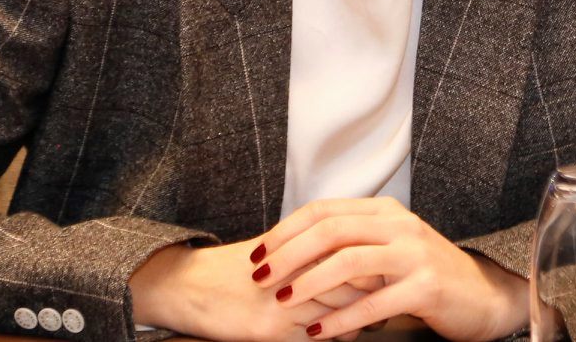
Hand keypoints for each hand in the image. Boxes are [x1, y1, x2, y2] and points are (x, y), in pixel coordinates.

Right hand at [128, 235, 375, 341]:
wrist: (189, 287)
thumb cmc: (236, 268)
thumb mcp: (278, 250)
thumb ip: (314, 251)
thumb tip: (356, 260)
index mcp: (299, 242)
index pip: (353, 251)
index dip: (373, 263)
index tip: (385, 272)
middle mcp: (295, 268)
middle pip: (354, 280)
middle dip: (373, 292)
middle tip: (386, 299)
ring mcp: (284, 299)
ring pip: (340, 311)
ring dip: (357, 318)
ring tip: (367, 320)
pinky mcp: (271, 329)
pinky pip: (316, 338)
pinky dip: (332, 337)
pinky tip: (333, 335)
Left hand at [256, 198, 528, 341]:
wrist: (480, 296)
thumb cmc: (424, 275)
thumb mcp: (388, 248)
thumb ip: (351, 243)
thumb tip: (293, 250)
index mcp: (385, 211)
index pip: (324, 210)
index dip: (285, 230)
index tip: (257, 254)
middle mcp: (400, 225)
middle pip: (331, 230)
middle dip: (288, 254)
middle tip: (259, 276)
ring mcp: (414, 255)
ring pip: (349, 261)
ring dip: (309, 283)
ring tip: (282, 301)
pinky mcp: (426, 287)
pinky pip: (373, 302)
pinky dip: (340, 319)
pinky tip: (317, 332)